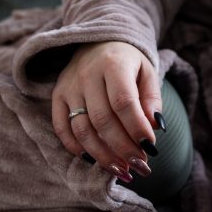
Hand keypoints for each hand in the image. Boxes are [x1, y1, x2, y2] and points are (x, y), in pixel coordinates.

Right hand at [52, 41, 161, 181]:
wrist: (98, 41)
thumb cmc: (129, 62)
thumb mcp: (147, 72)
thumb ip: (152, 100)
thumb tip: (155, 128)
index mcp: (113, 64)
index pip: (123, 102)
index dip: (136, 128)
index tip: (150, 148)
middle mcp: (87, 75)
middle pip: (102, 119)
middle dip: (122, 148)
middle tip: (139, 166)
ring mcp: (69, 86)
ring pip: (82, 129)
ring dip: (102, 154)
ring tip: (121, 170)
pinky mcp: (57, 96)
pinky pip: (62, 128)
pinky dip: (77, 148)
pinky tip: (94, 160)